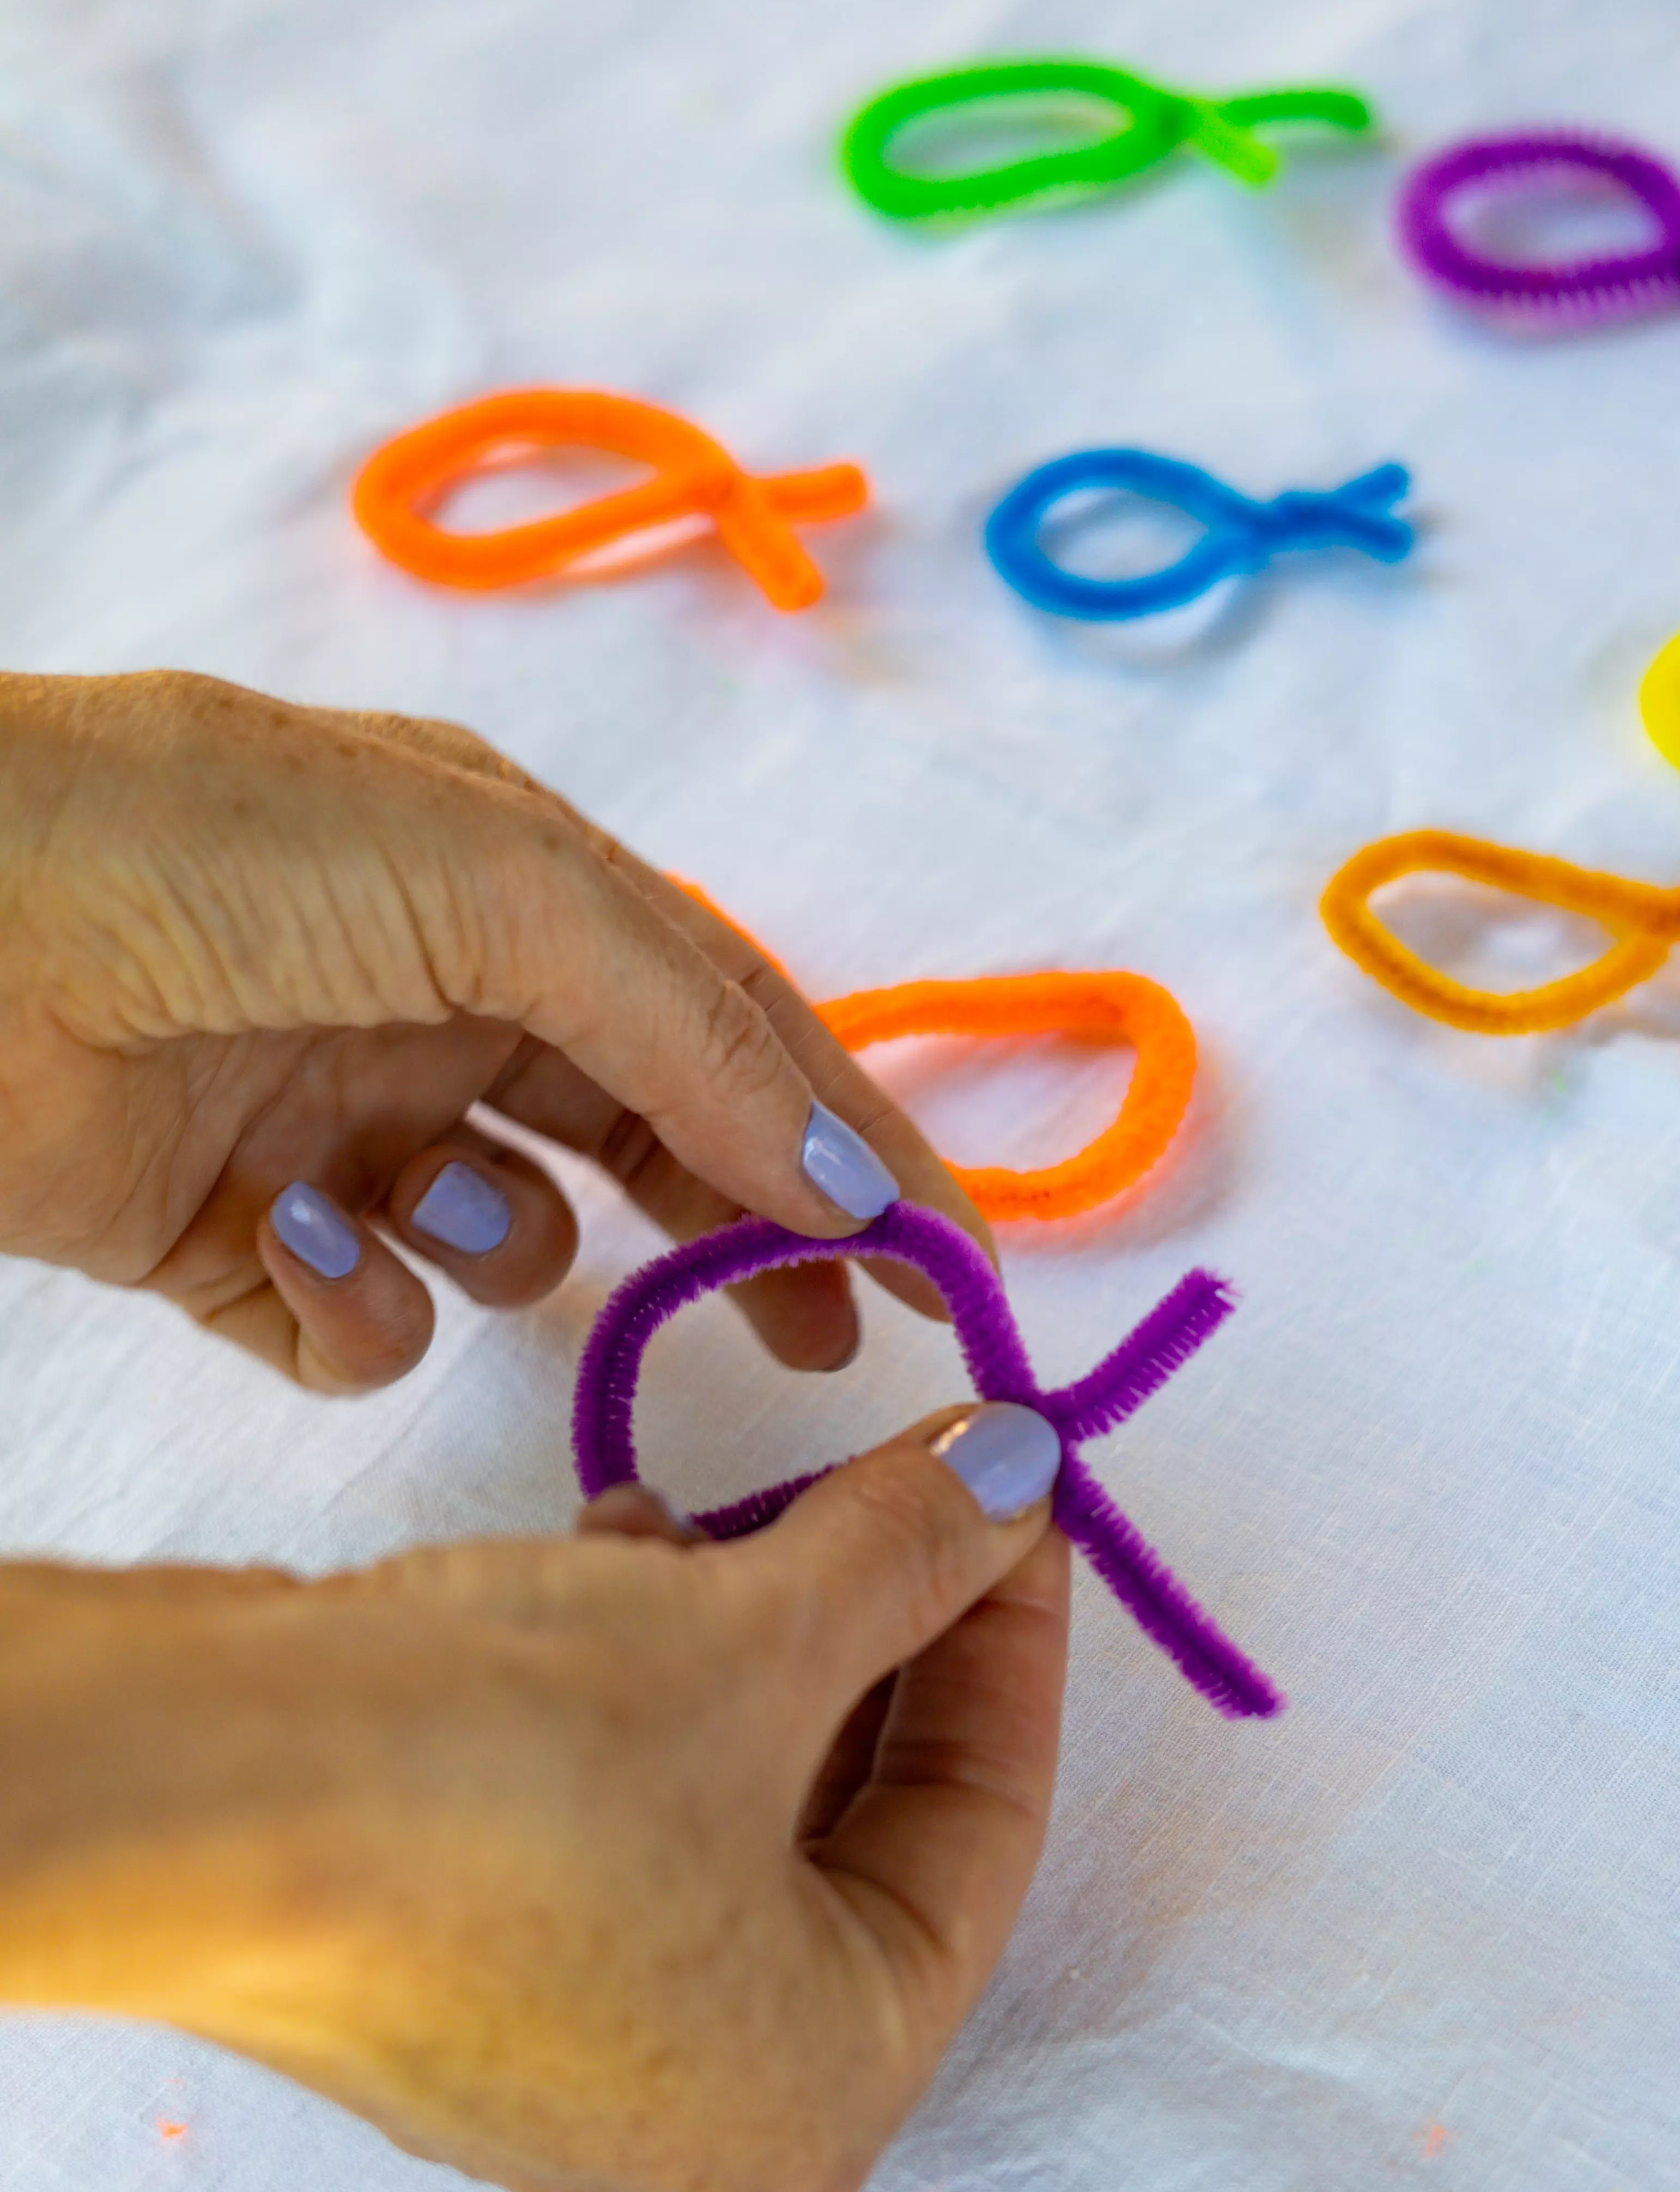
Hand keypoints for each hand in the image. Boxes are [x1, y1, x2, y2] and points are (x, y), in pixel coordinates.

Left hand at [0, 666, 987, 1387]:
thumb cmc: (214, 851)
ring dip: (494, 1247)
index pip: (733, 1028)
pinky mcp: (231, 1238)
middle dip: (738, 1236)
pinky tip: (287, 1240)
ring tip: (423, 1202)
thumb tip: (850, 1175)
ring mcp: (338, 1122)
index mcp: (517, 890)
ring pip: (507, 1245)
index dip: (850, 1143)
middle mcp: (440, 1002)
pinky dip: (347, 1305)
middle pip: (650, 1145)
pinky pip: (358, 1323)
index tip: (953, 1267)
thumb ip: (692, 1032)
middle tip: (821, 1340)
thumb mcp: (502, 884)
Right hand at [0, 1409, 1068, 2191]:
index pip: (986, 1835)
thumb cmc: (505, 1773)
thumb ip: (910, 1555)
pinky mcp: (449, 1988)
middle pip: (855, 1835)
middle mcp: (693, 2129)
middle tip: (893, 1490)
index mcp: (821, 2099)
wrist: (185, 1799)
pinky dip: (633, 1696)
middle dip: (873, 1641)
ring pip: (724, 1820)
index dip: (1011, 1638)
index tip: (1015, 1494)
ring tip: (710, 1515)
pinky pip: (607, 1829)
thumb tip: (1018, 1468)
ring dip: (747, 1649)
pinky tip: (610, 1560)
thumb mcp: (756, 1637)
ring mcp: (556, 2071)